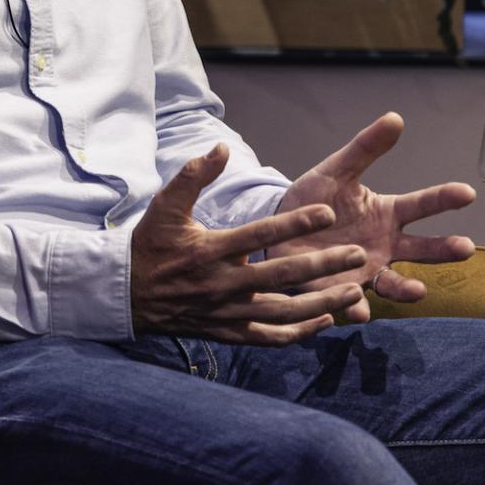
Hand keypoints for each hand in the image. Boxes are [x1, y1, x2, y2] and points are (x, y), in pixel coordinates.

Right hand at [131, 144, 368, 344]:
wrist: (128, 295)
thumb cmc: (151, 245)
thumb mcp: (165, 206)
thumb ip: (193, 176)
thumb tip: (221, 147)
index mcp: (210, 249)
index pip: (260, 234)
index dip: (296, 223)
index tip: (329, 213)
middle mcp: (223, 282)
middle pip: (282, 275)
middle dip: (324, 265)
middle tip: (356, 254)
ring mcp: (228, 311)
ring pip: (284, 311)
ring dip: (322, 302)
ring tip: (355, 291)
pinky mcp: (228, 331)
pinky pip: (270, 337)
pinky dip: (300, 332)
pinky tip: (325, 321)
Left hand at [269, 112, 476, 321]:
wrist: (279, 230)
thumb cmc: (314, 200)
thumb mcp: (335, 171)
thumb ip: (364, 149)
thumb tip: (395, 117)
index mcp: (387, 214)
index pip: (421, 205)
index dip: (443, 199)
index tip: (466, 192)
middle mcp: (385, 246)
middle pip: (421, 249)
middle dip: (444, 249)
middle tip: (466, 247)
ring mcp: (366, 270)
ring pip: (393, 283)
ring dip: (407, 288)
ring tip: (418, 290)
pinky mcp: (340, 289)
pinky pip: (351, 301)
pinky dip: (356, 307)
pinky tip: (358, 310)